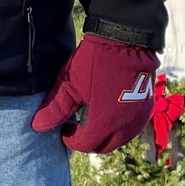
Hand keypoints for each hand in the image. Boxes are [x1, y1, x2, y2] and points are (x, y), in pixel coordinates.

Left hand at [31, 34, 158, 153]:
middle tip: (75, 125)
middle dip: (87, 139)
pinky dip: (118, 126)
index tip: (64, 127)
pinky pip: (130, 128)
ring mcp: (138, 118)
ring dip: (104, 134)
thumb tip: (38, 127)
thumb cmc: (95, 60)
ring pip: (118, 139)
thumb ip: (55, 109)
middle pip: (102, 146)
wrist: (127, 39)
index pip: (84, 145)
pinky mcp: (146, 109)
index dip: (70, 139)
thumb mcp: (70, 84)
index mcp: (105, 123)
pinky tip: (108, 111)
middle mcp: (125, 127)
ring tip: (90, 117)